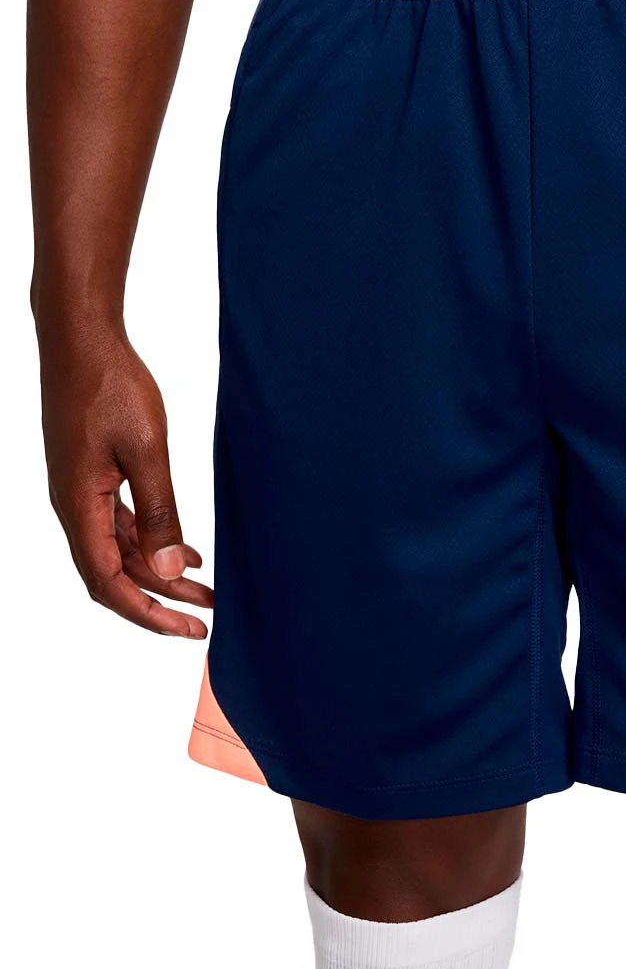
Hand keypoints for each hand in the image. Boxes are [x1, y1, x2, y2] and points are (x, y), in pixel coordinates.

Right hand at [39, 327, 211, 635]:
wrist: (83, 339)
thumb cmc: (112, 386)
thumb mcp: (147, 451)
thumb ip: (159, 512)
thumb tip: (165, 569)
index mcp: (80, 506)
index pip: (108, 582)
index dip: (147, 613)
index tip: (187, 629)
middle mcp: (75, 505)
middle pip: (116, 572)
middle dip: (162, 598)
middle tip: (208, 615)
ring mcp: (82, 490)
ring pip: (120, 548)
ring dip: (159, 570)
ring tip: (204, 586)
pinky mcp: (93, 474)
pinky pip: (121, 522)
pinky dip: (152, 541)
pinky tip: (182, 550)